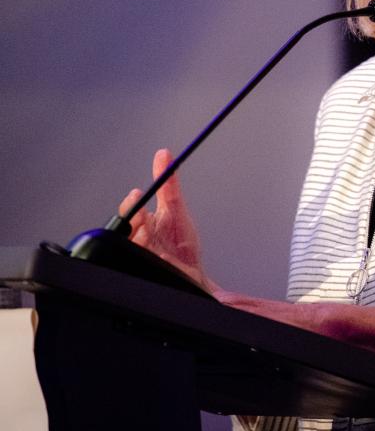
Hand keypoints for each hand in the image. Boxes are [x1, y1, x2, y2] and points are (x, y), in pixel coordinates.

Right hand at [119, 149, 212, 291]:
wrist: (190, 275)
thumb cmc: (180, 242)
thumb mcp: (176, 209)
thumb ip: (168, 184)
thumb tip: (163, 155)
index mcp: (144, 225)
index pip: (130, 211)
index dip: (132, 204)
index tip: (138, 193)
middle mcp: (140, 241)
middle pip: (128, 230)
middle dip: (136, 222)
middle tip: (144, 218)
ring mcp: (145, 258)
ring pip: (136, 249)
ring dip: (144, 242)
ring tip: (154, 239)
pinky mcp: (153, 275)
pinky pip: (153, 270)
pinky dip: (160, 263)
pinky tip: (163, 258)